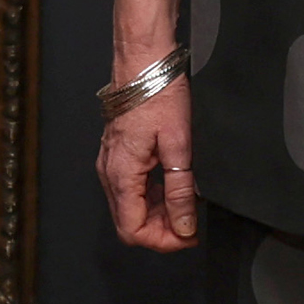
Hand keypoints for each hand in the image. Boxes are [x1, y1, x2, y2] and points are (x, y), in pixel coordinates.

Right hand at [99, 90, 196, 251]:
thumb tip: (183, 225)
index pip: (133, 231)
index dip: (163, 241)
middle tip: (192, 222)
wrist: (144, 61)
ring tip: (187, 202)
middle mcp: (110, 173)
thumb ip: (180, 190)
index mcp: (121, 175)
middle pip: (130, 223)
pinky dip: (153, 196)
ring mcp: (111, 163)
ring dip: (159, 214)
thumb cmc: (158, 94)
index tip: (189, 235)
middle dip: (162, 230)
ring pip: (131, 207)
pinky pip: (132, 188)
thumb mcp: (178, 145)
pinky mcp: (118, 154)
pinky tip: (173, 184)